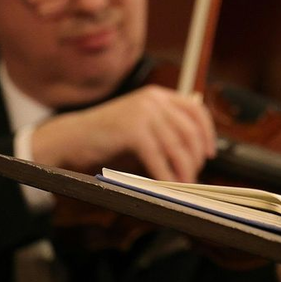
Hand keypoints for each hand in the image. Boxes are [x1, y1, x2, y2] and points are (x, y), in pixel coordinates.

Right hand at [31, 85, 216, 182]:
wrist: (70, 137)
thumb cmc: (106, 136)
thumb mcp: (140, 124)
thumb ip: (164, 131)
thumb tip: (193, 154)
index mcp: (159, 95)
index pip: (196, 110)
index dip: (207, 132)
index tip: (210, 153)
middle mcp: (154, 100)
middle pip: (189, 130)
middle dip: (196, 156)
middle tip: (195, 175)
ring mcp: (144, 113)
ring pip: (176, 145)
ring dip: (183, 169)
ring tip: (184, 184)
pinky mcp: (133, 131)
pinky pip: (157, 157)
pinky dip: (165, 174)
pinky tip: (167, 186)